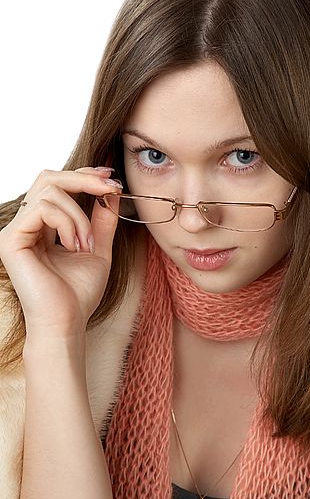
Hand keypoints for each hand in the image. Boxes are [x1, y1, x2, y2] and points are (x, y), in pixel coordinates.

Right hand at [0, 167, 122, 340]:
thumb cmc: (79, 293)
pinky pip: (42, 208)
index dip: (84, 176)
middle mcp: (26, 225)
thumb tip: (110, 191)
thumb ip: (102, 220)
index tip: (111, 179)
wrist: (67, 322)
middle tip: (109, 187)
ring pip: (49, 191)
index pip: (57, 186)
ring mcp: (16, 231)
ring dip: (79, 215)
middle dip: (84, 179)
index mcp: (42, 226)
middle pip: (48, 178)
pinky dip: (68, 223)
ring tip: (87, 244)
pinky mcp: (11, 240)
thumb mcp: (97, 248)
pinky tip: (75, 246)